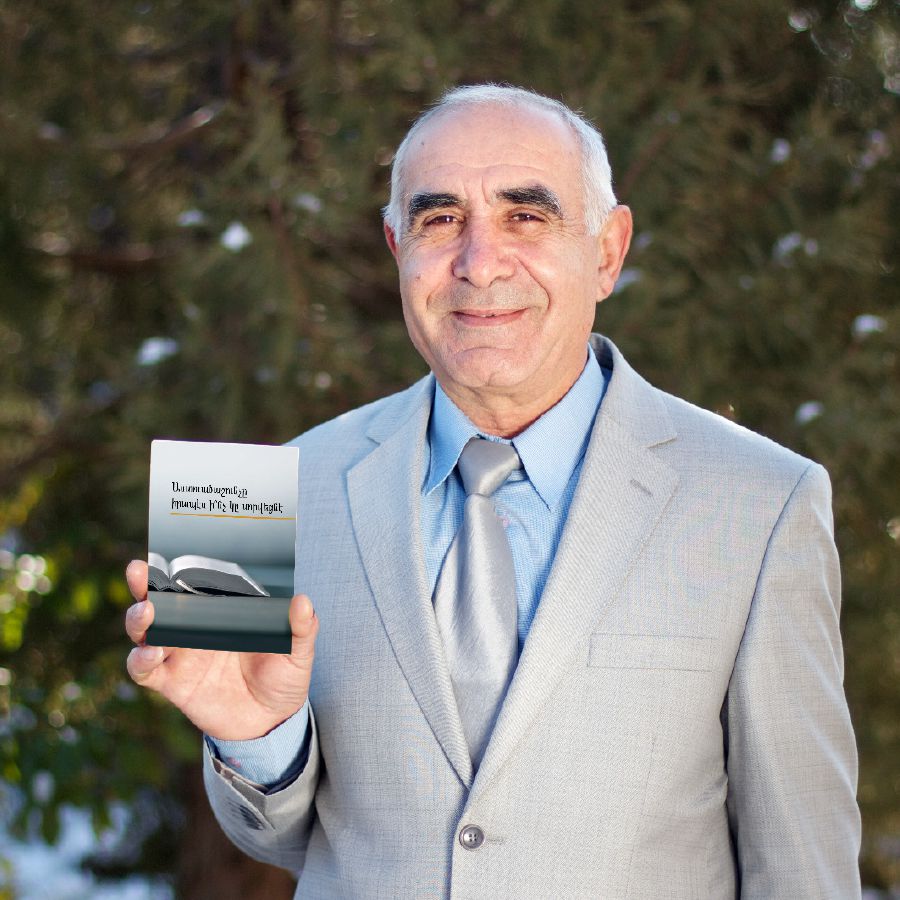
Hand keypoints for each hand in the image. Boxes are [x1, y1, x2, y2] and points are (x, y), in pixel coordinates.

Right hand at [124, 560, 318, 740]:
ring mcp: (181, 654)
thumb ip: (300, 629)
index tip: (164, 550)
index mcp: (222, 612)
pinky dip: (141, 660)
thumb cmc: (283, 677)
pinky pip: (144, 669)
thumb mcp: (298, 652)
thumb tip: (303, 601)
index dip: (176, 565)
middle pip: (158, 599)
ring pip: (145, 630)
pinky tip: (152, 654)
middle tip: (140, 572)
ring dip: (138, 619)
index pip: (194, 582)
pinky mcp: (172, 682)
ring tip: (148, 614)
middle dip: (144, 583)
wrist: (271, 721)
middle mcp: (195, 628)